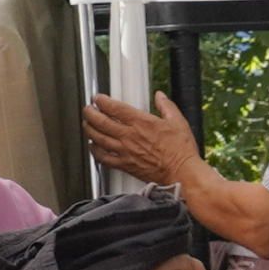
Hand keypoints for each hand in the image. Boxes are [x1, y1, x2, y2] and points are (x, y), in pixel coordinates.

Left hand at [83, 92, 203, 187]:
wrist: (181, 173)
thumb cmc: (181, 151)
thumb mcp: (177, 121)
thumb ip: (166, 106)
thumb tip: (160, 96)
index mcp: (141, 122)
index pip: (114, 108)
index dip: (102, 101)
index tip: (98, 98)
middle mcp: (129, 136)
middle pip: (100, 122)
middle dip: (90, 113)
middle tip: (87, 109)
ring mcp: (125, 151)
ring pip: (98, 138)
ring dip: (89, 129)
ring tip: (86, 124)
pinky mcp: (124, 165)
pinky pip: (103, 158)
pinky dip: (95, 151)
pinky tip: (93, 147)